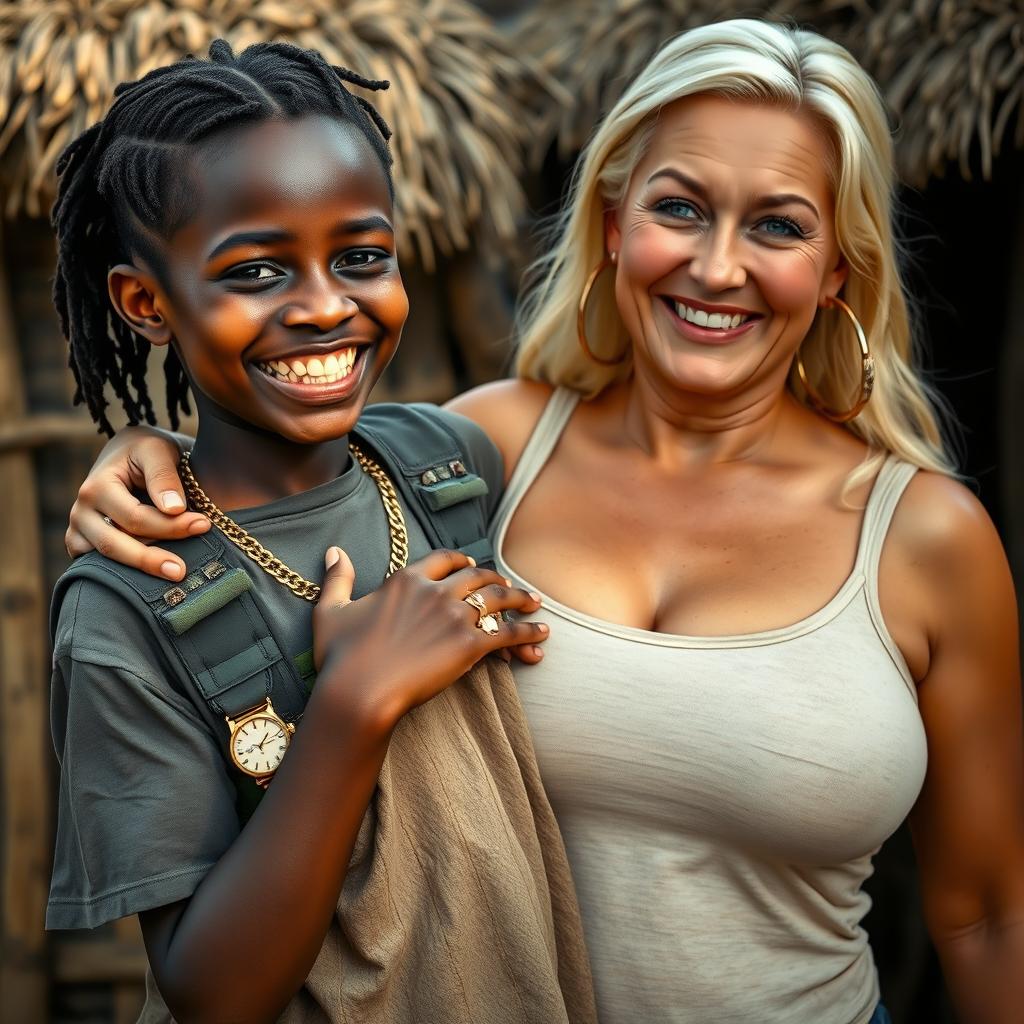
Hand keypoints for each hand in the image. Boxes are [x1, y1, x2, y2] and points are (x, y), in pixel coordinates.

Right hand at [66, 426, 207, 580]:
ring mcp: (79, 530)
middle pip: (115, 545)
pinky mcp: (83, 544)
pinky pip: (96, 567)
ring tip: (174, 573)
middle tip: (182, 570)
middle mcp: (81, 510)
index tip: (204, 525)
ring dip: (139, 569)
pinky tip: (150, 578)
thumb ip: (163, 476)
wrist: (131, 454)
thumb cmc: (147, 451)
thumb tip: (174, 509)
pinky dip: (121, 572)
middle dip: (151, 559)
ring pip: (105, 560)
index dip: (170, 525)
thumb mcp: (158, 450)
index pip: (134, 518)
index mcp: (97, 486)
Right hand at [312, 548, 547, 728]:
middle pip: (477, 576)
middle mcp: (435, 591)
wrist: (359, 691)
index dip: (461, 561)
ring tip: (535, 603)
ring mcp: (455, 616)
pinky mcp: (470, 644)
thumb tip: (335, 551)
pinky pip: (508, 632)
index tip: (472, 565)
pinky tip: (541, 634)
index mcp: (406, 579)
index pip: (444, 559)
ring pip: (498, 599)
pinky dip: (528, 631)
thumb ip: (338, 580)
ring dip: (520, 599)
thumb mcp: (332, 612)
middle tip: (509, 586)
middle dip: (496, 578)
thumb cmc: (342, 657)